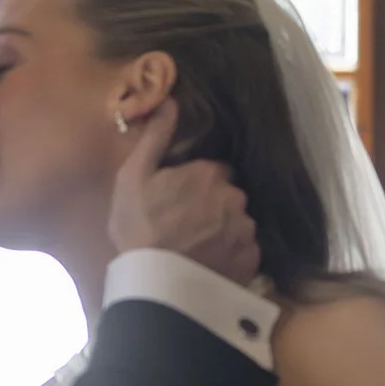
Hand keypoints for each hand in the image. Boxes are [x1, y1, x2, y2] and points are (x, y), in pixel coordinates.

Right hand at [105, 105, 261, 283]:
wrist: (155, 284)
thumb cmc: (138, 228)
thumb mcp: (134, 177)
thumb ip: (156, 137)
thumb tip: (170, 101)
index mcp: (209, 174)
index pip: (214, 171)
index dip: (198, 184)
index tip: (182, 199)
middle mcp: (235, 197)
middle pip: (229, 196)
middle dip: (214, 206)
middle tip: (188, 226)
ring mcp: (246, 230)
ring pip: (239, 224)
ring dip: (225, 231)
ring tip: (199, 249)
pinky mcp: (251, 260)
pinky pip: (245, 251)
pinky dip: (232, 256)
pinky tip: (210, 264)